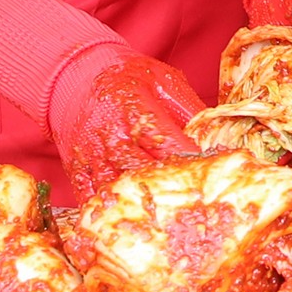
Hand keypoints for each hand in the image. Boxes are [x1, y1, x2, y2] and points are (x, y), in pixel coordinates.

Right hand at [50, 45, 205, 195]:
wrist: (77, 77)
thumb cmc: (129, 78)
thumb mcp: (164, 80)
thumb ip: (188, 108)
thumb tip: (213, 134)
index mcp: (135, 111)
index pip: (167, 144)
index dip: (191, 158)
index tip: (210, 166)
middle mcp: (111, 137)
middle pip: (143, 171)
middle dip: (170, 183)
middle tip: (194, 193)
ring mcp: (92, 157)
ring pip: (118, 190)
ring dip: (142, 200)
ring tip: (167, 210)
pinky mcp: (78, 171)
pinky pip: (92, 199)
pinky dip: (112, 209)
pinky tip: (133, 215)